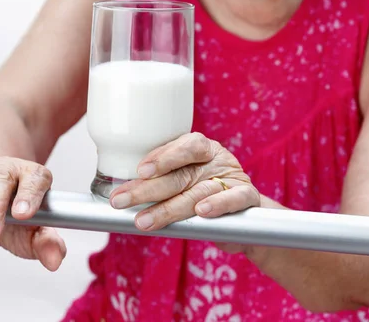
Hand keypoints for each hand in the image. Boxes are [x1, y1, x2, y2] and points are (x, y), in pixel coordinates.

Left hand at [109, 132, 260, 234]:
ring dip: (169, 208)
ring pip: (199, 191)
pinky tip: (201, 211)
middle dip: (147, 189)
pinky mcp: (247, 197)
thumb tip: (122, 194)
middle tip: (121, 200)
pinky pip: (233, 198)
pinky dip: (217, 204)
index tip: (139, 171)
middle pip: (180, 174)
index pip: (181, 147)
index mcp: (199, 148)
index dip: (161, 157)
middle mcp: (215, 159)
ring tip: (145, 221)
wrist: (243, 216)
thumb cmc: (202, 194)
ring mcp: (232, 177)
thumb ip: (160, 184)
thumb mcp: (181, 184)